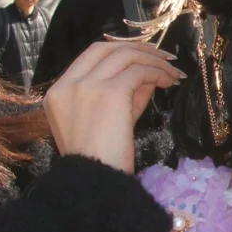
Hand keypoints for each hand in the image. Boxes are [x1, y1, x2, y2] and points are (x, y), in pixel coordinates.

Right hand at [44, 41, 184, 173]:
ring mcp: (87, 86)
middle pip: (106, 48)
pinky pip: (138, 72)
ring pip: (125, 56)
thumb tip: (147, 74)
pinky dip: (157, 73)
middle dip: (138, 49)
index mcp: (58, 92)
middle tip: (162, 57)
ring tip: (172, 72)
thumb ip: (123, 94)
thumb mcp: (107, 121)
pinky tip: (168, 81)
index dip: (119, 51)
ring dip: (153, 61)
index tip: (141, 57)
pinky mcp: (109, 92)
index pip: (90, 56)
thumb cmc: (101, 161)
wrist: (96, 182)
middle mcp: (69, 84)